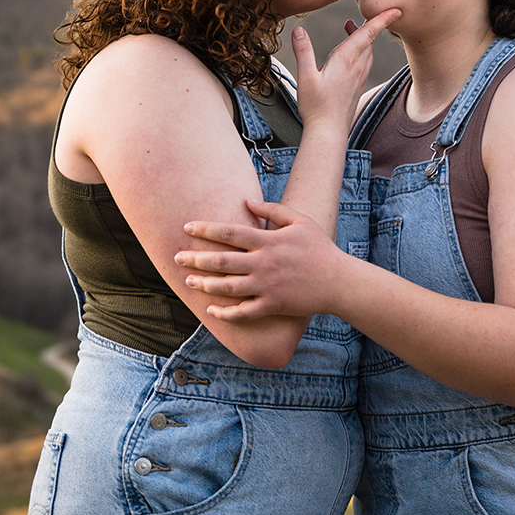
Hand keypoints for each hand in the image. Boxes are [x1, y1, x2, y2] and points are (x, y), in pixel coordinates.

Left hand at [175, 200, 340, 320]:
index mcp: (268, 241)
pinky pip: (244, 312)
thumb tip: (247, 202)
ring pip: (228, 287)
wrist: (338, 281)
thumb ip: (273, 210)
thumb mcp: (299, 221)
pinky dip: (226, 313)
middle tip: (176, 258)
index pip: (230, 233)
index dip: (206, 229)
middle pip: (222, 261)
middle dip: (196, 259)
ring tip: (189, 281)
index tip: (187, 227)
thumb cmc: (319, 248)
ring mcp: (267, 286)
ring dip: (205, 284)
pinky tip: (211, 310)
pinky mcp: (273, 305)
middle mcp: (264, 263)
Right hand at [292, 7, 399, 132]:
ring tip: (350, 30)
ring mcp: (359, 77)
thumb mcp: (305, 77)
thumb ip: (303, 52)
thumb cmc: (316, 106)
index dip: (382, 19)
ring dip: (363, 38)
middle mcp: (356, 67)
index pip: (367, 34)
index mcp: (346, 60)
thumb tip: (299, 30)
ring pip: (368, 52)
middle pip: (369, 40)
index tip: (395, 9)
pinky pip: (365, 63)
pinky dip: (362, 52)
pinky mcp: (357, 86)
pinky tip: (351, 55)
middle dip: (368, 25)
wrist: (329, 132)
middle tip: (354, 16)